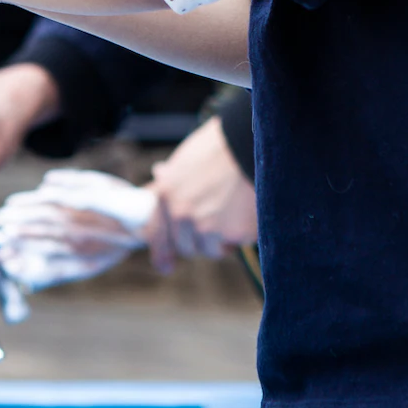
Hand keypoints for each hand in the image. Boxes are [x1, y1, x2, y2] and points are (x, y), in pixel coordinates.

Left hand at [146, 116, 255, 272]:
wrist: (250, 141)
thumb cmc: (219, 146)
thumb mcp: (185, 159)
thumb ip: (172, 178)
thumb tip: (159, 174)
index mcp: (165, 195)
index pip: (157, 234)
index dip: (162, 252)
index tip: (165, 266)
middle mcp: (181, 215)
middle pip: (187, 247)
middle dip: (200, 240)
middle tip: (216, 221)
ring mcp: (207, 227)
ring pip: (211, 250)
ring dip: (221, 239)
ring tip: (234, 210)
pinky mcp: (233, 233)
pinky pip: (236, 244)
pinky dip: (243, 233)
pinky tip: (247, 210)